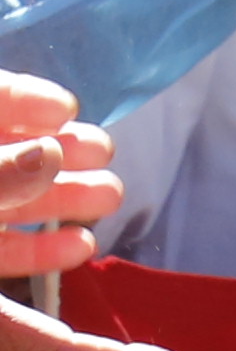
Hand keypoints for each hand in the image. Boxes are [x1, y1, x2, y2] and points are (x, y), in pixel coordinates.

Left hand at [0, 78, 121, 272]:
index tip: (67, 109)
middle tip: (103, 152)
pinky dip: (39, 251)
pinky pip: (1, 249)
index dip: (21, 99)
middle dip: (57, 150)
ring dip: (63, 198)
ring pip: (10, 199)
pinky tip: (82, 246)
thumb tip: (51, 153)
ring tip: (110, 197)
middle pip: (5, 152)